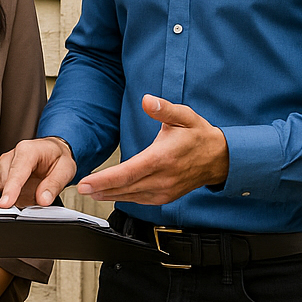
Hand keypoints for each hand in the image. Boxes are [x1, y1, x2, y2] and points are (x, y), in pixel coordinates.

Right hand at [0, 136, 75, 209]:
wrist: (53, 151)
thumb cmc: (58, 157)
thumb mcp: (66, 169)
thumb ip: (54, 184)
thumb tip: (43, 199)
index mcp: (29, 150)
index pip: (17, 170)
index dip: (11, 188)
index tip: (6, 203)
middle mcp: (13, 155)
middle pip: (4, 178)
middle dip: (4, 195)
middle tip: (7, 212)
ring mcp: (5, 164)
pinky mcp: (1, 174)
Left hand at [77, 95, 227, 202]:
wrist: (220, 158)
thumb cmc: (200, 136)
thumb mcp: (184, 116)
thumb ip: (164, 109)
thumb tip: (148, 100)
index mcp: (163, 158)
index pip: (128, 172)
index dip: (105, 179)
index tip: (86, 182)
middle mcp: (163, 178)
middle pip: (126, 187)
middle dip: (100, 189)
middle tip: (80, 188)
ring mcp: (165, 190)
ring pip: (131, 197)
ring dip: (110, 195)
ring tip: (91, 192)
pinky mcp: (166, 196)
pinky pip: (141, 200)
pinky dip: (124, 198)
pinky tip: (112, 194)